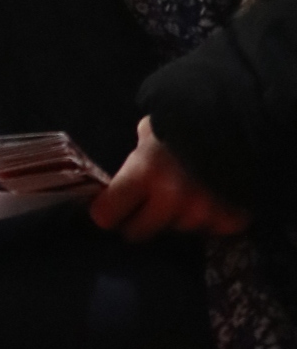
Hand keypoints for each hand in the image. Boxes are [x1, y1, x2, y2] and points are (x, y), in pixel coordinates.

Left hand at [88, 117, 249, 241]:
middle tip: (146, 208)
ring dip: (179, 218)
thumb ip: (137, 157)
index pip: (106, 215)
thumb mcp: (151, 131)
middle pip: (138, 232)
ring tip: (188, 194)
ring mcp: (201, 212)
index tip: (111, 208)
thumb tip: (122, 177)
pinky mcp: (229, 218)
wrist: (241, 116)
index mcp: (143, 173)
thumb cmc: (185, 117)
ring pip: (177, 229)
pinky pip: (212, 230)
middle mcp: (169, 199)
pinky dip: (213, 219)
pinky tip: (214, 199)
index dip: (107, 211)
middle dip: (139, 221)